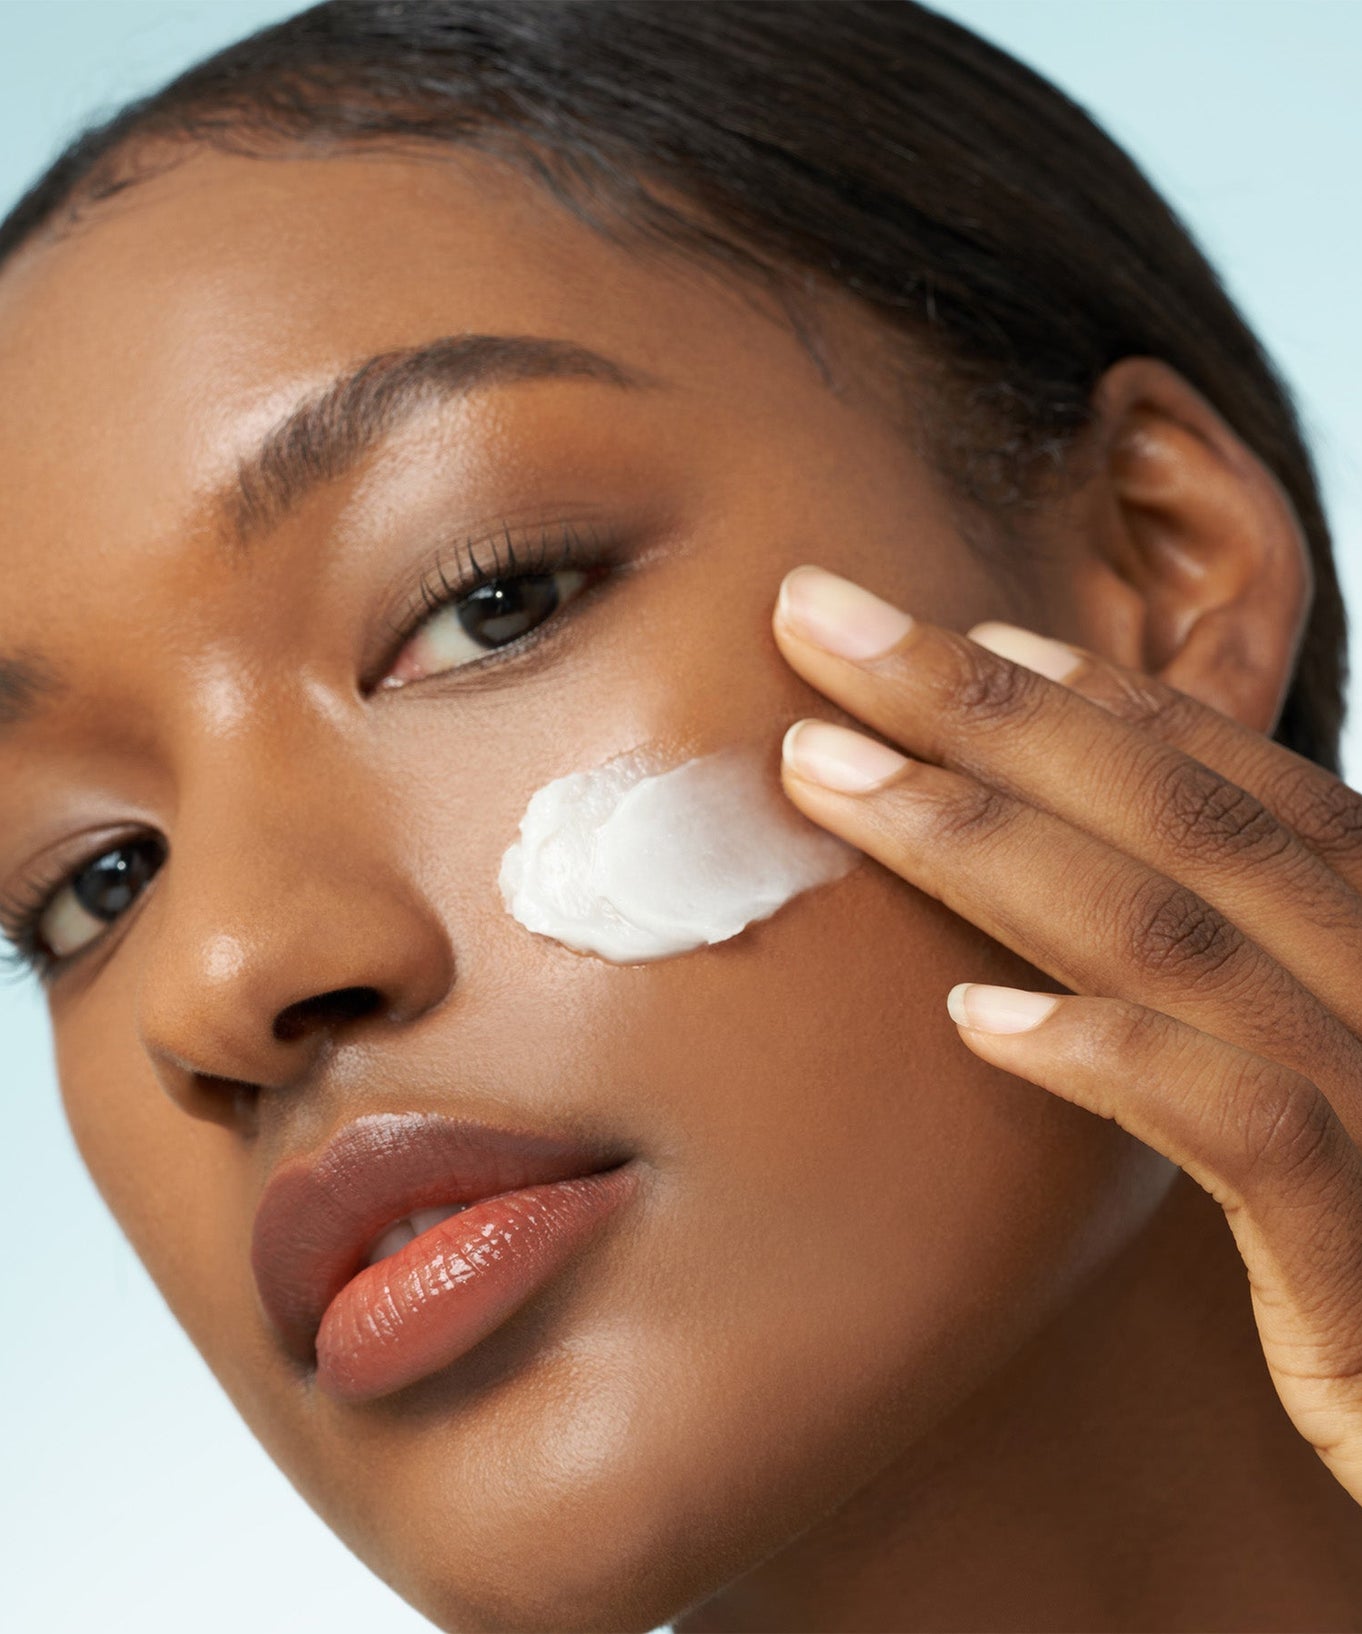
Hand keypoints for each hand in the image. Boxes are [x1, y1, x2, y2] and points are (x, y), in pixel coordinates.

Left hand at [770, 562, 1361, 1505]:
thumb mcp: (1324, 1101)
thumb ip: (1228, 1002)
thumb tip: (1057, 928)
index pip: (1228, 782)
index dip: (1091, 696)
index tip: (955, 632)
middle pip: (1176, 810)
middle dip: (984, 705)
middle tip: (820, 619)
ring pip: (1178, 932)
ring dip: (985, 841)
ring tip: (823, 776)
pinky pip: (1244, 1130)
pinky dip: (1109, 1055)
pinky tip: (973, 1015)